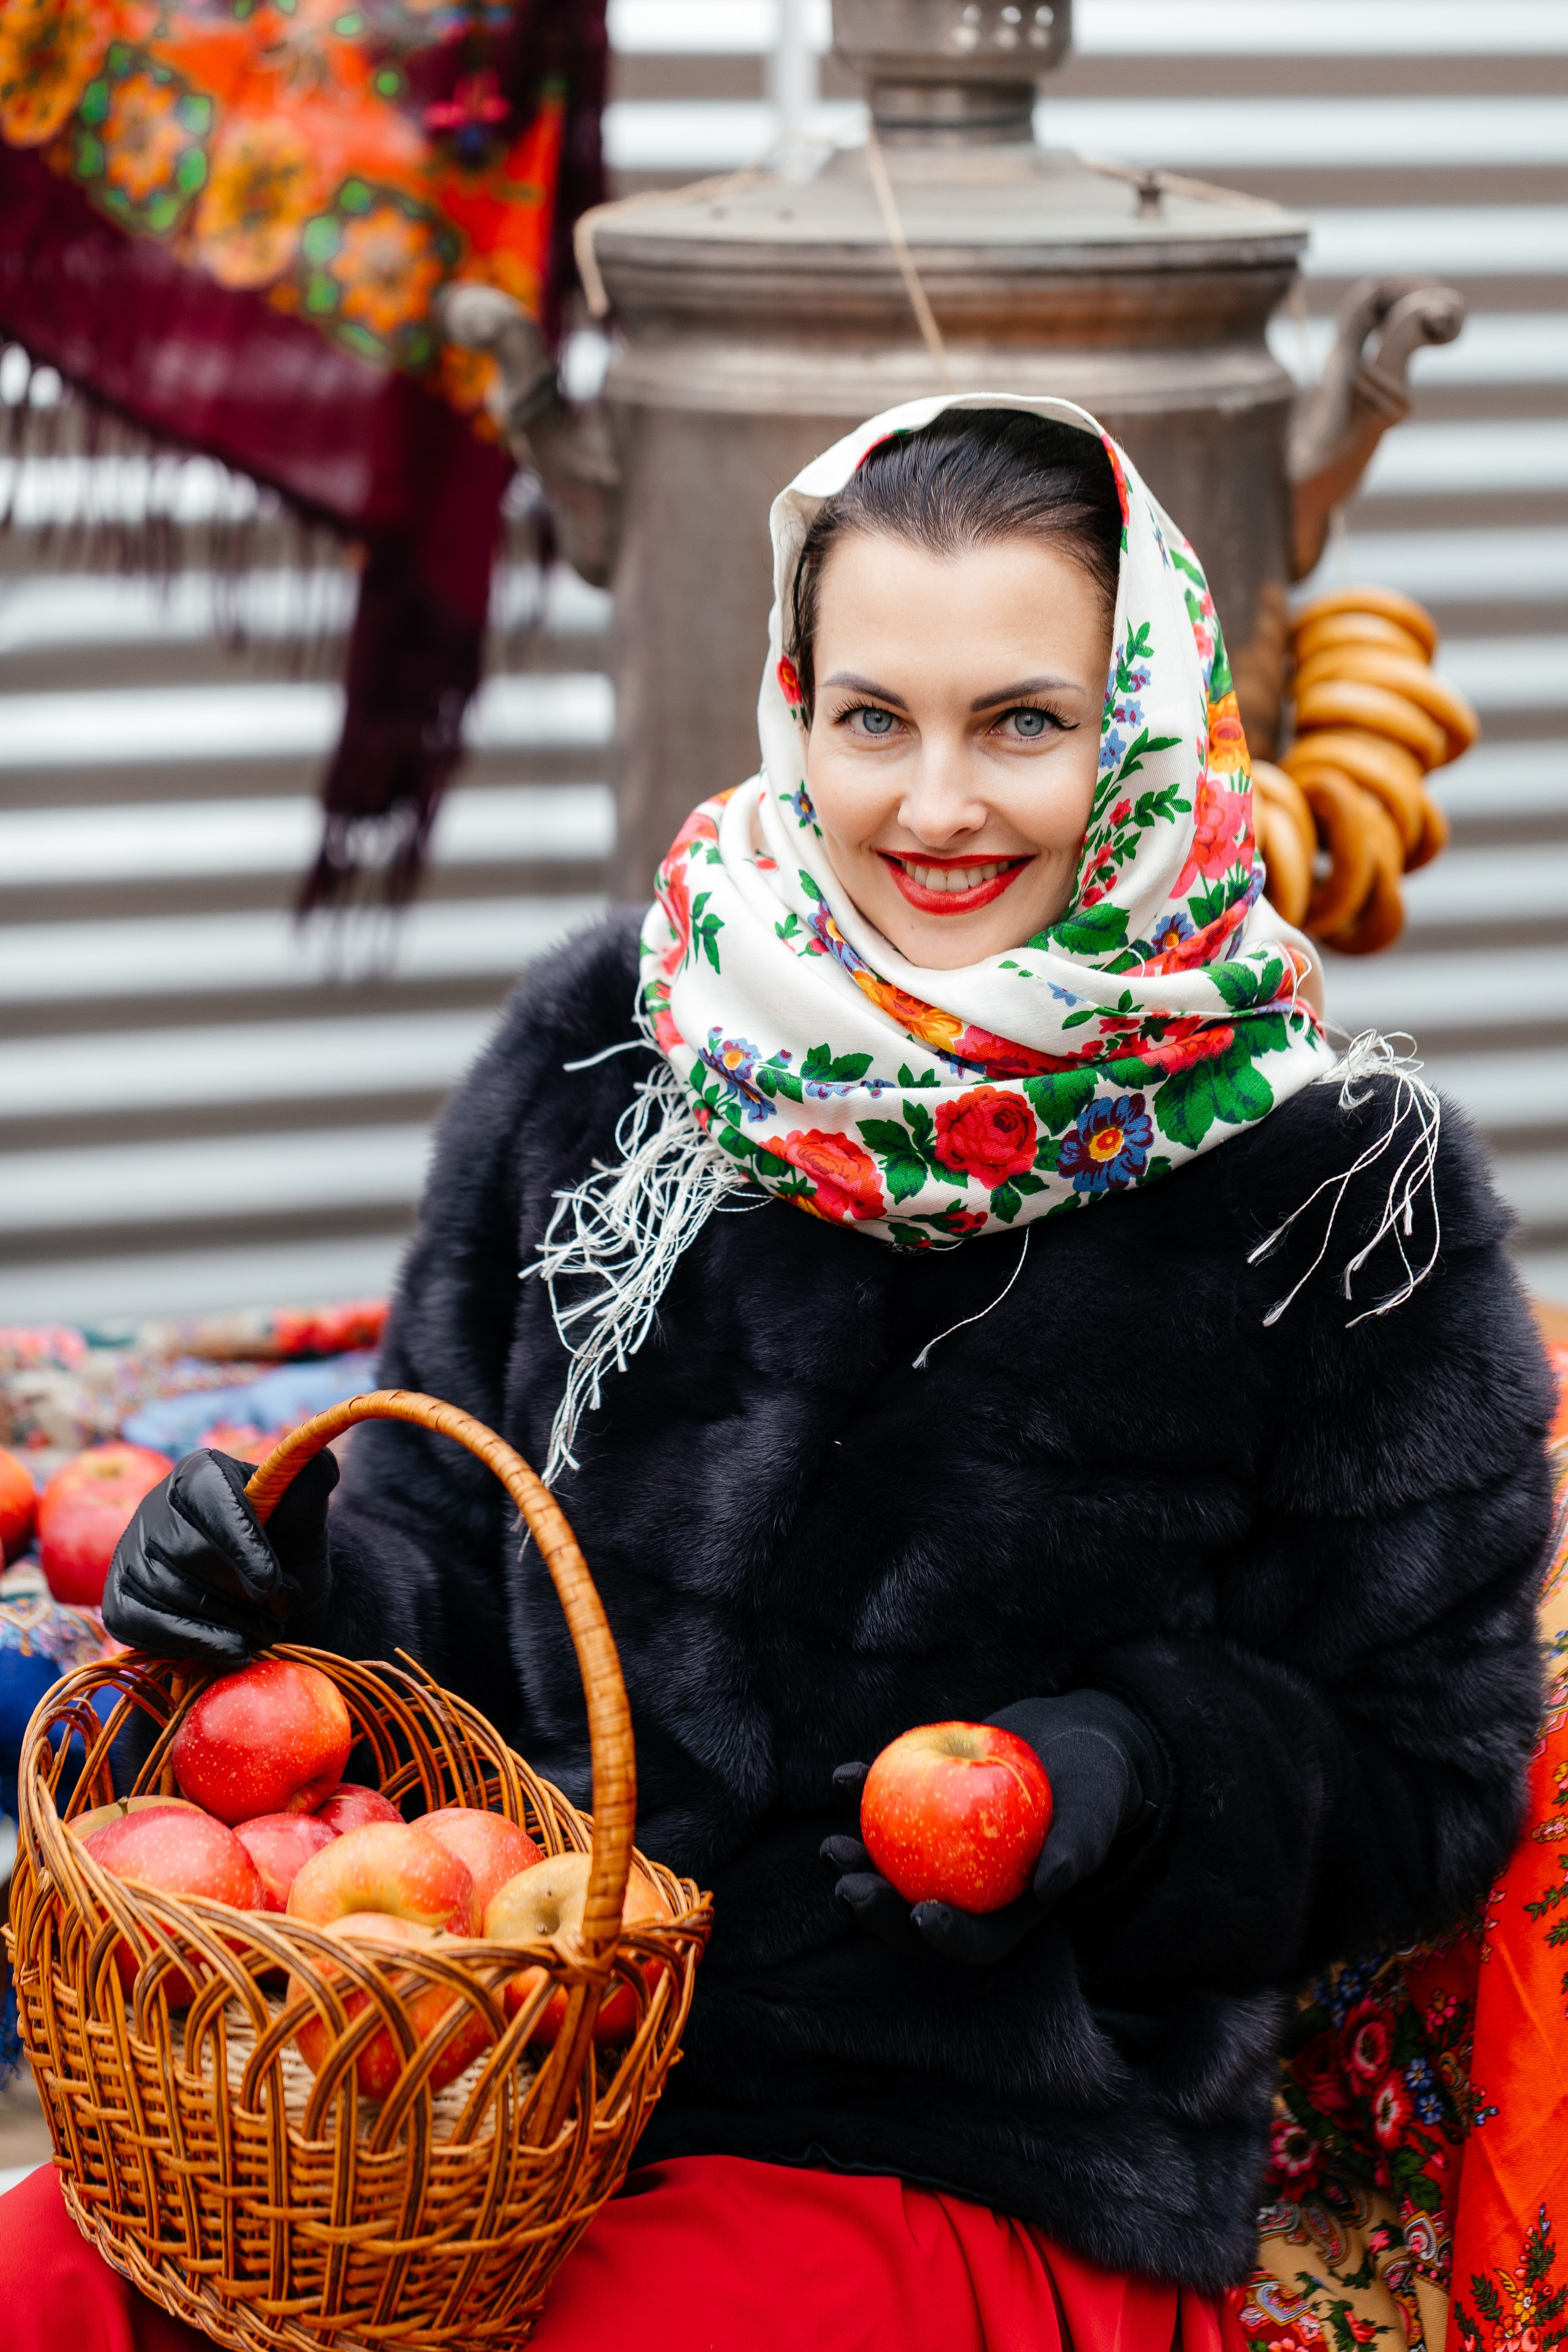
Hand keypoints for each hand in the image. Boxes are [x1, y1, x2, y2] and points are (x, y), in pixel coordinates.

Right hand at [102, 1447, 337, 1666]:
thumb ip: (312, 1478)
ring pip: (166, 1591)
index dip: (240, 1542)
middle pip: (188, 1551)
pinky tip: (231, 1650)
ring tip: (268, 1632)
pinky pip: (139, 1624)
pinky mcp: (118, 1599)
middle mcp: (154, 1506)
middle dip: (240, 1591)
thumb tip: (316, 1457)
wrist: (265, 1593)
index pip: (210, 1496)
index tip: (270, 1584)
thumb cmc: (286, 1543)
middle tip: (281, 1612)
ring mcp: (130, 1553)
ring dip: (224, 1622)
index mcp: (199, 1472)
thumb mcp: (305, 1510)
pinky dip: (190, 1643)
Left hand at [822, 1693, 1165, 1964]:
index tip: (922, 1913)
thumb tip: (1050, 1885)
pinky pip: (886, 1812)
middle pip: (917, 1916)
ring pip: (891, 1873)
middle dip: (878, 1914)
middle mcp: (970, 1892)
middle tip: (848, 1887)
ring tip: (830, 1849)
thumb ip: (1078, 1846)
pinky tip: (842, 1776)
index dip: (946, 1937)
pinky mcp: (924, 1813)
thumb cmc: (1094, 1780)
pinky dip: (863, 1795)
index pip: (976, 1941)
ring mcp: (942, 1855)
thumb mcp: (1097, 1809)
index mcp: (1011, 1911)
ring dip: (856, 1867)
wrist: (1071, 1737)